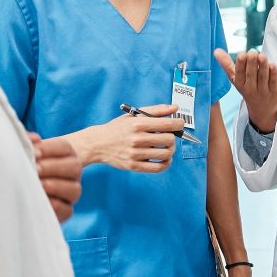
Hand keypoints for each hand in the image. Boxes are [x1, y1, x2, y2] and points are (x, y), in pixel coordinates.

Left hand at [29, 133, 81, 221]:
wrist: (28, 185)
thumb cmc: (28, 163)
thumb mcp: (28, 151)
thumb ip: (27, 142)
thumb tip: (33, 139)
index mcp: (66, 153)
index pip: (64, 147)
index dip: (50, 149)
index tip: (33, 152)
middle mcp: (73, 172)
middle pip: (74, 167)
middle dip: (53, 168)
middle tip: (35, 169)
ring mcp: (72, 191)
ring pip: (74, 189)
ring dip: (56, 186)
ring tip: (38, 185)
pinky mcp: (66, 210)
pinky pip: (67, 210)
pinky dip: (55, 206)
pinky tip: (40, 201)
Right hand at [62, 104, 183, 172]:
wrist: (98, 143)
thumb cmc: (118, 127)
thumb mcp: (134, 114)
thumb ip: (156, 110)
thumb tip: (176, 108)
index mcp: (138, 124)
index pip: (168, 125)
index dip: (179, 124)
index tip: (179, 124)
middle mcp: (137, 139)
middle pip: (169, 140)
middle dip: (173, 137)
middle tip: (169, 136)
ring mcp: (135, 154)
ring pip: (166, 154)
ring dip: (170, 150)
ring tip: (166, 147)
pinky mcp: (134, 166)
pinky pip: (158, 168)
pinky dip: (166, 163)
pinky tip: (164, 158)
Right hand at [214, 48, 276, 132]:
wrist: (262, 110)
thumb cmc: (247, 88)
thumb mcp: (235, 79)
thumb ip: (227, 64)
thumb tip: (216, 51)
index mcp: (240, 83)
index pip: (239, 74)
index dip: (240, 64)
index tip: (242, 54)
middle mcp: (251, 88)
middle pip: (251, 74)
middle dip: (251, 63)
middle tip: (252, 52)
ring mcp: (263, 90)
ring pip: (263, 76)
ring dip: (262, 65)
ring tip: (262, 55)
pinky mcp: (274, 91)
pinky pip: (274, 81)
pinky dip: (273, 73)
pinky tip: (272, 65)